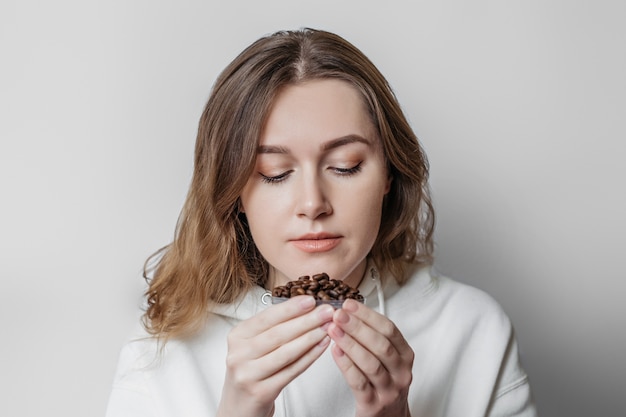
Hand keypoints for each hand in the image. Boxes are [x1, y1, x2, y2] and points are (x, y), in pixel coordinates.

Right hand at [216, 296, 333, 416]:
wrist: (239, 406)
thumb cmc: (251, 370)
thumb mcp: (253, 345)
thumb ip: (273, 327)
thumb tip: (305, 306)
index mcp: (237, 336)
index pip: (267, 317)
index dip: (290, 308)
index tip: (311, 299)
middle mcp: (239, 354)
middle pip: (278, 334)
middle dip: (306, 320)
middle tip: (327, 311)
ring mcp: (248, 374)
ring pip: (286, 352)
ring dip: (311, 337)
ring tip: (328, 327)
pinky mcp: (261, 392)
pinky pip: (291, 371)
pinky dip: (309, 357)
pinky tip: (322, 346)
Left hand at [328, 299, 413, 416]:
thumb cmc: (385, 382)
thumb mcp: (388, 358)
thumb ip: (374, 337)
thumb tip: (349, 311)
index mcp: (405, 355)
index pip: (389, 329)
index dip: (368, 315)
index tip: (349, 304)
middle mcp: (401, 371)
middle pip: (381, 344)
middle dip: (358, 327)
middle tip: (338, 314)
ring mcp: (389, 389)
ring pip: (370, 363)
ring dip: (350, 343)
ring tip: (333, 330)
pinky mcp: (373, 404)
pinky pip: (359, 382)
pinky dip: (346, 365)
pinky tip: (335, 351)